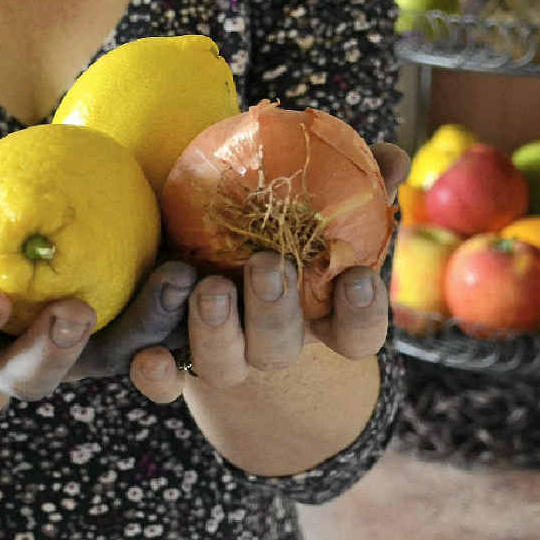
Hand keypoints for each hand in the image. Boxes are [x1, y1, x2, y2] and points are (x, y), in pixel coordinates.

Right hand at [0, 164, 198, 400]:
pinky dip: (195, 308)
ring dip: (149, 325)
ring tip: (174, 280)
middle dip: (56, 348)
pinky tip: (217, 270)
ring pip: (119, 356)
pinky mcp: (138, 335)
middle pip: (38, 373)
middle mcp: (25, 360)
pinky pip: (170, 332)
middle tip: (74, 312)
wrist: (17, 241)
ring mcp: (86, 353)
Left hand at [128, 139, 408, 404]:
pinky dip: (158, 373)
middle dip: (274, 310)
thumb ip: (357, 181)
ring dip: (216, 329)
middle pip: (280, 348)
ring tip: (208, 287)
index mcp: (320, 318)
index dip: (362, 312)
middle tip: (267, 266)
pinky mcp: (175, 361)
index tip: (358, 278)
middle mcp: (274, 346)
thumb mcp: (320, 204)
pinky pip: (166, 381)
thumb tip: (391, 157)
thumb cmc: (283, 228)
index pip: (356, 331)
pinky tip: (148, 356)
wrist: (216, 263)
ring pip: (223, 362)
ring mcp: (226, 358)